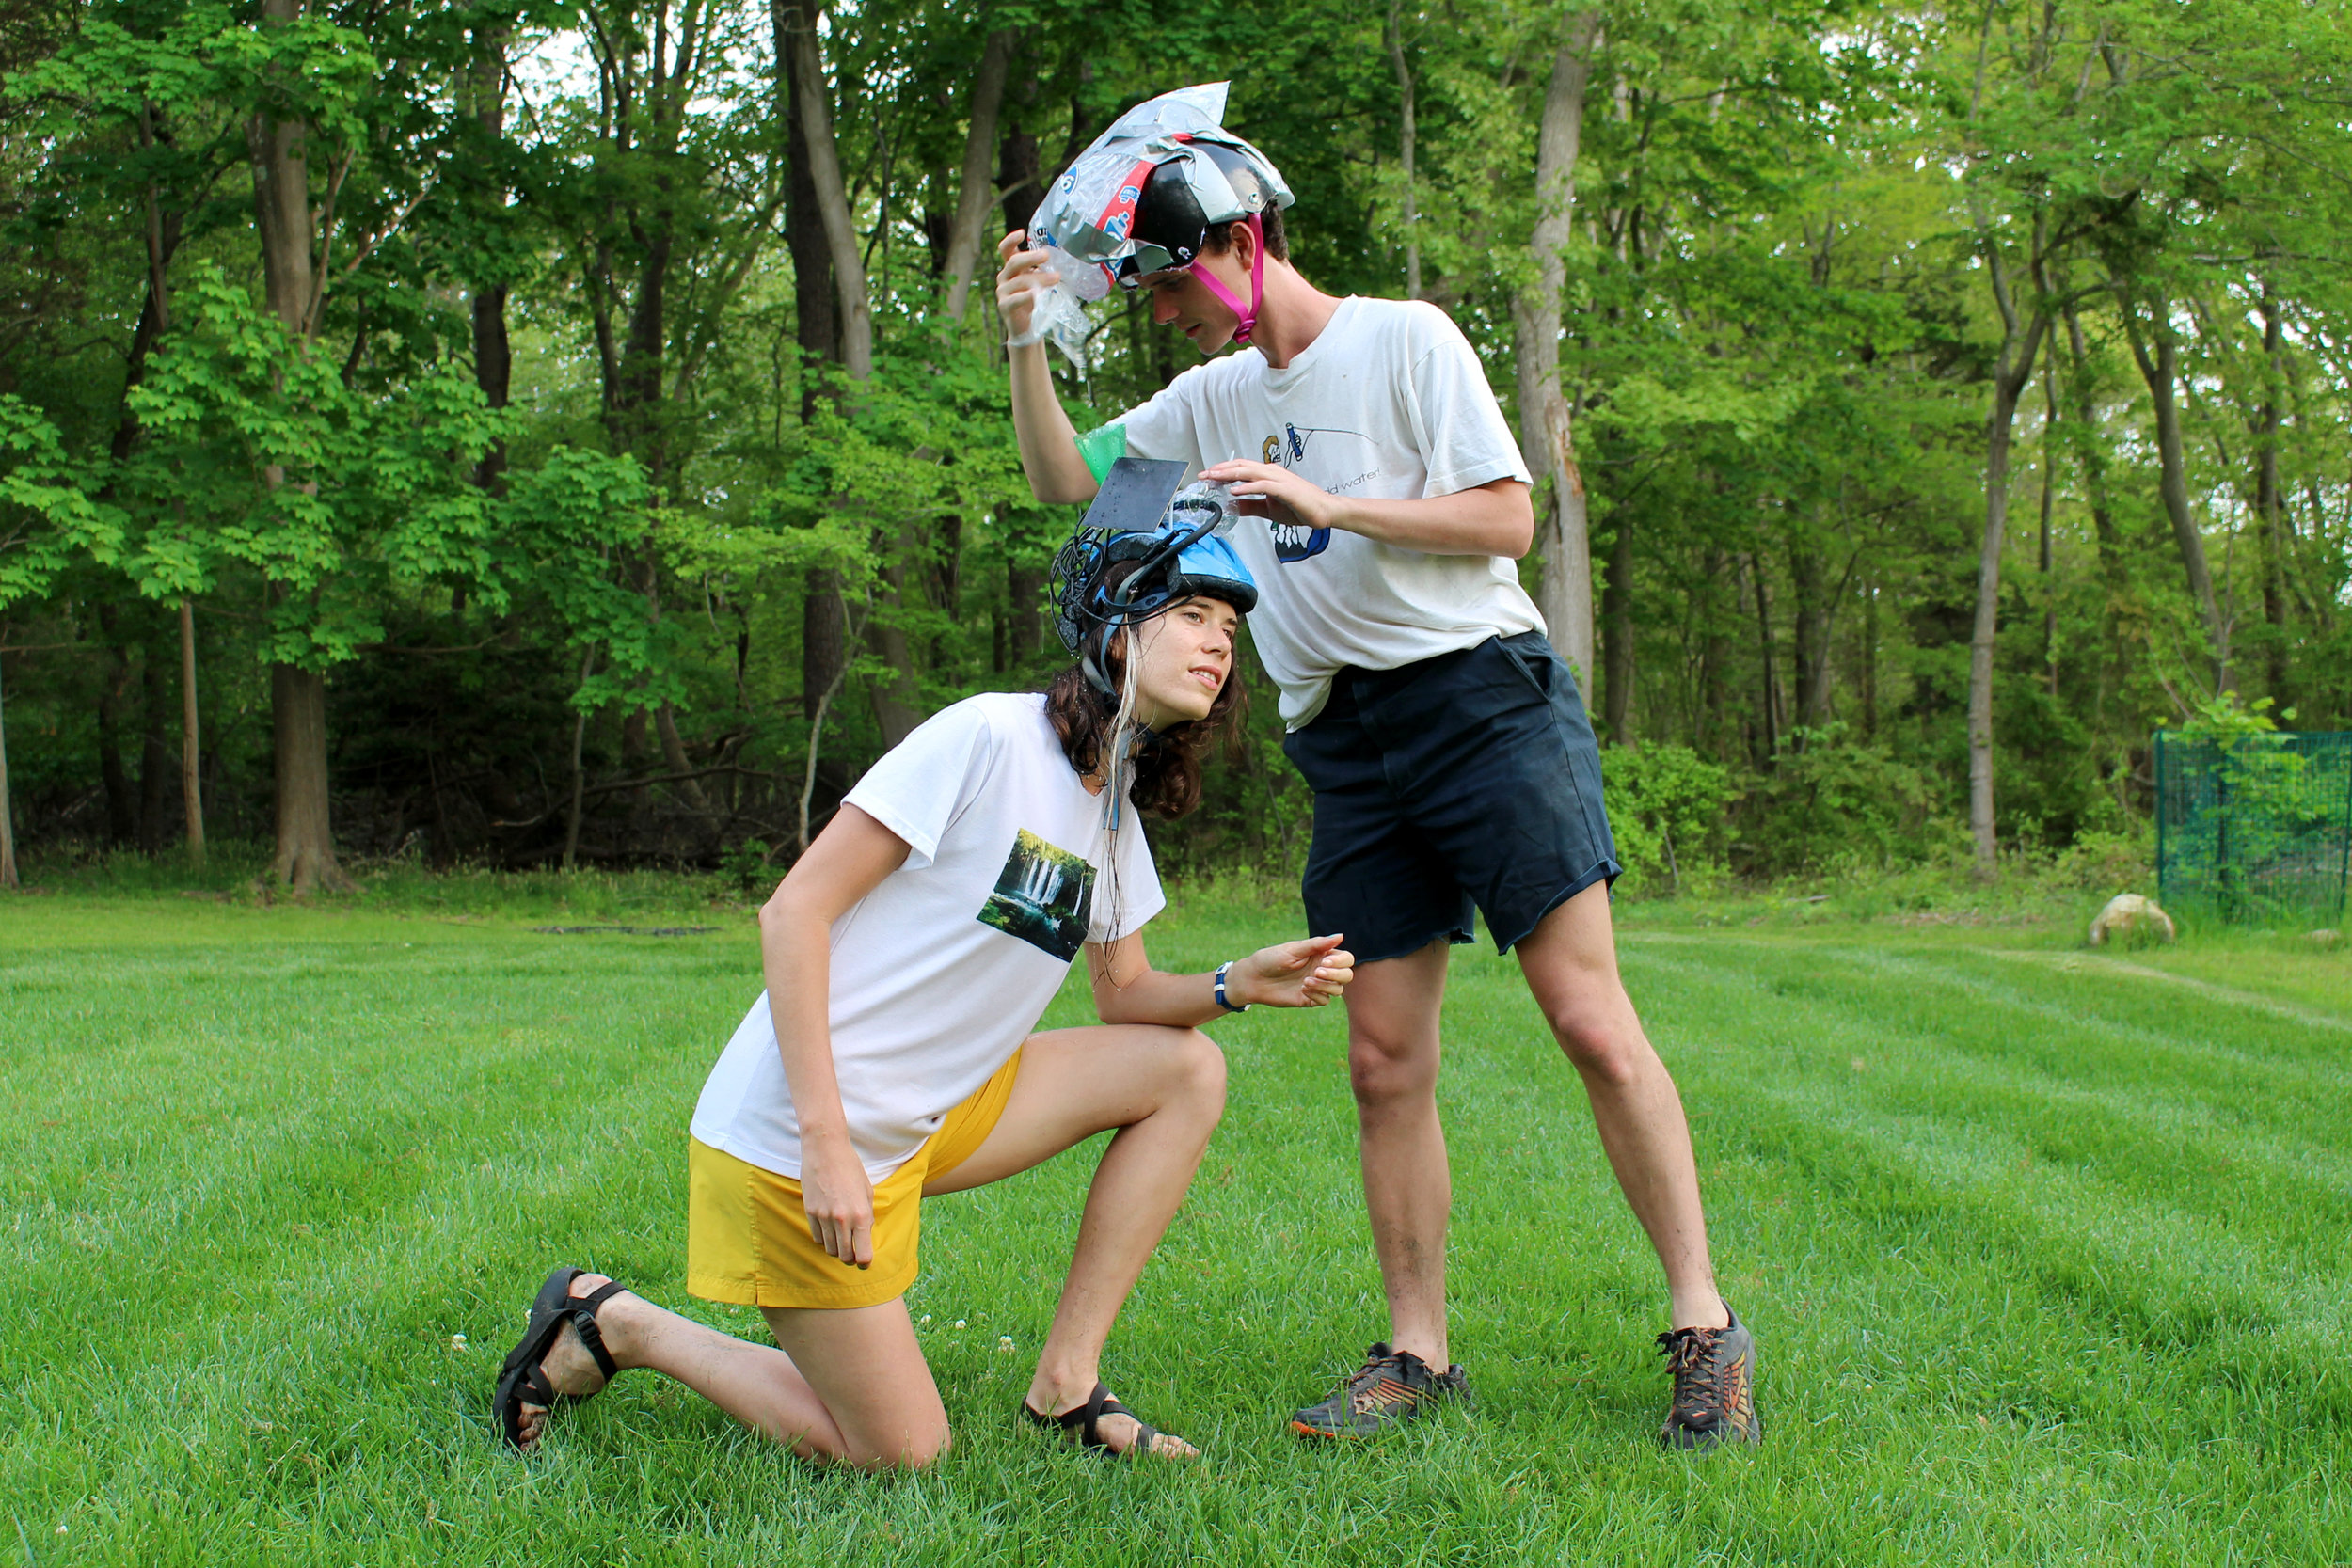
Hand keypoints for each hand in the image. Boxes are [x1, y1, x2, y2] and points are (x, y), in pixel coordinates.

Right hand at [797, 1131, 875, 1267]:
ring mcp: (824, 1217)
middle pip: (845, 1257)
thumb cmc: (850, 1167)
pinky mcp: (810, 1213)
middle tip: (853, 1253)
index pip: (864, 1254)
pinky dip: (824, 1239)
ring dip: (837, 1249)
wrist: (825, 1150)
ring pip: (830, 1250)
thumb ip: (867, 1215)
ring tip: (841, 1240)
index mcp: (861, 1215)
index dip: (865, 1263)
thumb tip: (865, 1234)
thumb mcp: (867, 1191)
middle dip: (851, 1259)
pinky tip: (829, 1230)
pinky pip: (817, 1238)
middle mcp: (842, 1219)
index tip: (865, 1262)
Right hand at [996, 230, 1056, 342]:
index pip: (1006, 250)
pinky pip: (1015, 299)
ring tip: (1056, 278)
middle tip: (1046, 255)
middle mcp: (1004, 278)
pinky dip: (1027, 296)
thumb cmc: (1034, 302)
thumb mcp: (1038, 283)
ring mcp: (1003, 292)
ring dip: (1039, 278)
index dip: (1010, 240)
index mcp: (1011, 269)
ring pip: (1019, 281)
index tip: (1021, 233)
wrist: (1027, 329)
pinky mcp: (1005, 306)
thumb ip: (1042, 271)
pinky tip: (1037, 294)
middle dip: (1030, 257)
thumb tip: (1064, 258)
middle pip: (1013, 262)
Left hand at [1198, 460, 1340, 532]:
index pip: (1241, 468)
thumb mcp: (1268, 509)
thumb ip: (1250, 506)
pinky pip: (1263, 486)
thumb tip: (1232, 506)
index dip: (1223, 471)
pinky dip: (1247, 488)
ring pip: (1249, 471)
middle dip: (1220, 470)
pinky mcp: (1285, 489)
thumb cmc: (1300, 507)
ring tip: (1214, 478)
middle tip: (1203, 475)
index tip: (1207, 477)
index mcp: (1268, 475)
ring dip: (1229, 474)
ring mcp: (1279, 479)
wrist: (1324, 511)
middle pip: (1241, 466)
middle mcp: (1272, 472)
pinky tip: (1235, 491)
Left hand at [1232, 934, 1353, 1008]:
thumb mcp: (1294, 950)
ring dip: (1326, 986)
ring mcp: (1317, 985)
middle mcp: (1322, 970)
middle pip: (1346, 975)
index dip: (1340, 962)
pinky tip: (1303, 989)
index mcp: (1321, 955)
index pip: (1346, 959)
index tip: (1324, 963)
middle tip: (1316, 972)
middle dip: (1336, 975)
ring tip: (1306, 982)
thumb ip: (1317, 945)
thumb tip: (1340, 936)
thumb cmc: (1271, 959)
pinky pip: (1325, 1000)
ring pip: (1338, 989)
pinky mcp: (1310, 998)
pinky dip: (1318, 995)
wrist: (1253, 979)